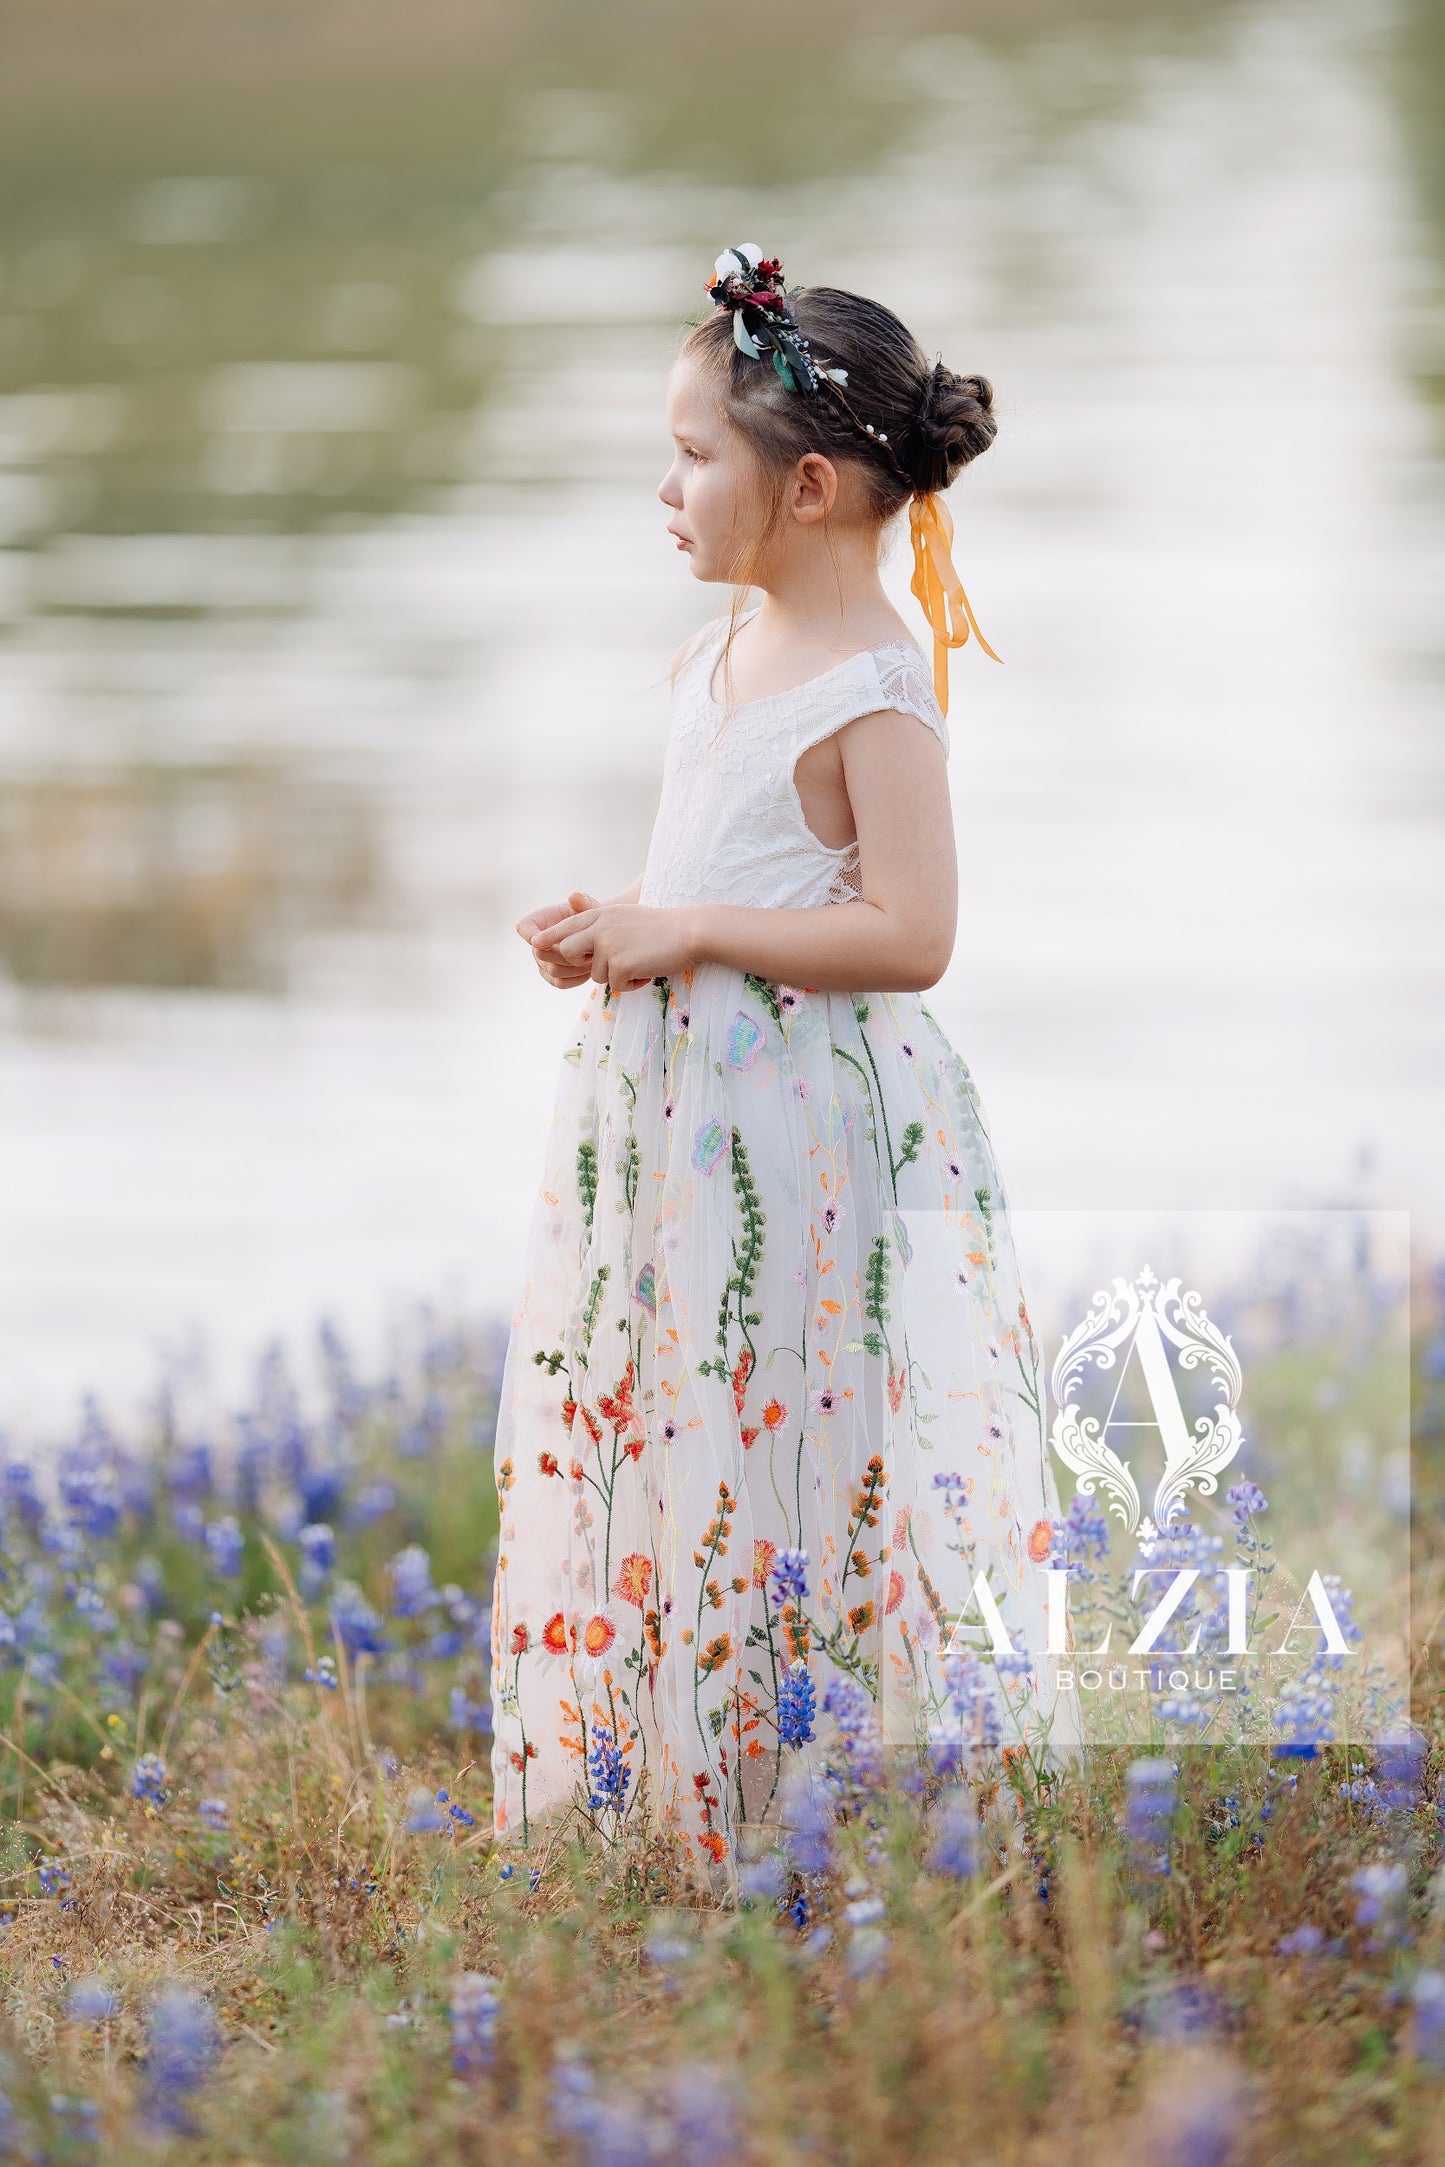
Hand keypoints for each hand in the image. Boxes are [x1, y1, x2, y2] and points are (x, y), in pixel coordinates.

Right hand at [516, 891, 600, 989]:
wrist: (596, 935)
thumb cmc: (587, 917)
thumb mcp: (587, 907)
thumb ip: (583, 902)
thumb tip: (574, 897)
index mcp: (537, 922)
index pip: (524, 928)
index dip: (533, 934)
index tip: (554, 937)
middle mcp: (535, 944)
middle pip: (542, 955)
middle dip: (566, 953)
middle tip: (588, 950)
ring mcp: (541, 963)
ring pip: (554, 971)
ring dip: (575, 967)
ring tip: (593, 959)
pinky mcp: (552, 977)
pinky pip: (561, 983)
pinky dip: (577, 978)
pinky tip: (589, 970)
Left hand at [530, 901, 699, 992]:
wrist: (688, 931)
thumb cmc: (660, 927)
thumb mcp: (625, 918)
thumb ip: (599, 926)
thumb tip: (575, 942)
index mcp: (600, 914)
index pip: (566, 927)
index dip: (550, 938)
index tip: (536, 945)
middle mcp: (599, 928)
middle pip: (568, 952)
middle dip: (582, 964)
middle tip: (610, 963)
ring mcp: (607, 945)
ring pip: (596, 975)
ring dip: (617, 976)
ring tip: (639, 962)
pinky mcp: (619, 964)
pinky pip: (617, 985)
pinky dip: (633, 984)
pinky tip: (647, 970)